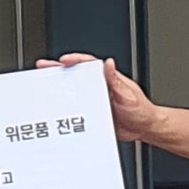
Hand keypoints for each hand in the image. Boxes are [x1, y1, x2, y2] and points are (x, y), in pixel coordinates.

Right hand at [47, 51, 161, 144]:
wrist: (145, 129)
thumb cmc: (141, 110)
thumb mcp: (128, 94)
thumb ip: (116, 80)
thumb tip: (109, 64)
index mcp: (107, 78)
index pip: (89, 64)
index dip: (75, 60)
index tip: (63, 60)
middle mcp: (100, 87)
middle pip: (76, 75)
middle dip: (58, 70)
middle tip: (43, 67)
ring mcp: (95, 100)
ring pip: (74, 91)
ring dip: (59, 88)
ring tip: (44, 86)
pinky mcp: (93, 113)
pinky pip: (77, 109)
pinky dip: (66, 109)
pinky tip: (55, 110)